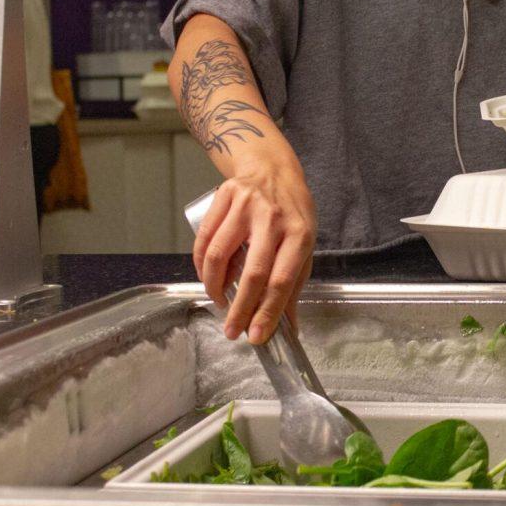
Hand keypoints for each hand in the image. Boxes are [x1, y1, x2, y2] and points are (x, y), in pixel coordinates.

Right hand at [192, 155, 316, 344]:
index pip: (282, 281)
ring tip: (220, 302)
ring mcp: (246, 205)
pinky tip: (208, 278)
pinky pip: (205, 238)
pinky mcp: (224, 197)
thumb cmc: (292, 212)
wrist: (273, 169)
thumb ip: (294, 284)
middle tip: (231, 331)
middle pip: (252, 272)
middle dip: (240, 308)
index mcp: (299, 234)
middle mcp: (273, 218)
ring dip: (215, 287)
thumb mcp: (304, 244)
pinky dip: (201, 264)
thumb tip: (289, 327)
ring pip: (219, 255)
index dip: (267, 312)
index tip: (256, 336)